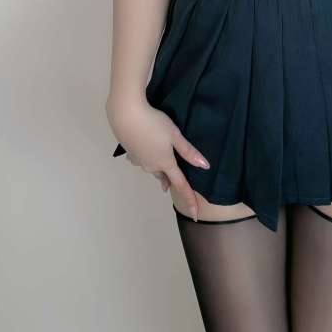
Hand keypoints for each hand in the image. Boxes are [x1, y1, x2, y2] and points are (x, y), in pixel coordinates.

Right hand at [107, 99, 209, 220]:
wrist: (126, 115)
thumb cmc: (154, 123)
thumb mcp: (175, 135)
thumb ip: (189, 151)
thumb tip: (205, 166)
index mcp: (165, 163)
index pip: (180, 185)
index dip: (189, 200)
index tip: (195, 216)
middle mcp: (151, 166)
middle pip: (164, 176)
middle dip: (170, 179)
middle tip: (176, 180)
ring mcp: (139, 160)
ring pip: (152, 168)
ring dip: (159, 168)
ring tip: (163, 164)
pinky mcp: (130, 153)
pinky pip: (141, 160)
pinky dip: (146, 158)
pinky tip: (145, 149)